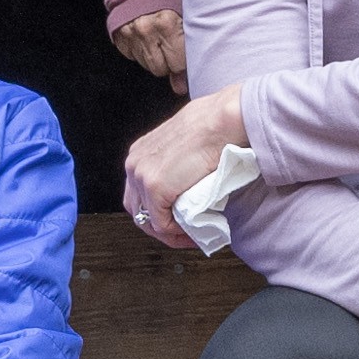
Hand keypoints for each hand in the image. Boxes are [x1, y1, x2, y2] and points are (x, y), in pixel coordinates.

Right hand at [105, 0, 192, 86]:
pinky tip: (146, 36)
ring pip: (146, 65)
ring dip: (155, 56)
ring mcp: (129, 32)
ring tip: (159, 37)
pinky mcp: (118, 35)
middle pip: (160, 69)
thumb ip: (188, 52)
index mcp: (168, 23)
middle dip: (169, 61)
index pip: (178, 65)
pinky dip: (140, 50)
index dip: (183, 60)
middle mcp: (146, 29)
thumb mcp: (187, 18)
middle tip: (171, 43)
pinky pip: (132, 56)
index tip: (183, 51)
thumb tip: (180, 88)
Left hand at [121, 89, 248, 230]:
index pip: (139, 193)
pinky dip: (175, 234)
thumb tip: (189, 183)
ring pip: (147, 220)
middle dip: (159, 226)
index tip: (178, 221)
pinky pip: (161, 224)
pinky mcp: (155, 188)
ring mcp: (142, 176)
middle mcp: (135, 164)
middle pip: (138, 209)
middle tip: (182, 234)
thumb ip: (179, 164)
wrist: (222, 121)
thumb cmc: (214, 126)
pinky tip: (191, 233)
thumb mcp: (186, 146)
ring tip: (189, 237)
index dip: (157, 212)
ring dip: (168, 233)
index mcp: (141, 152)